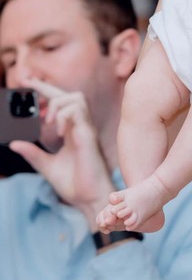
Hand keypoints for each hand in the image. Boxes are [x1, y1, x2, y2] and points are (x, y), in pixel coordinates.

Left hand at [9, 77, 114, 227]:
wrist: (89, 198)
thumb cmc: (75, 184)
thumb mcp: (47, 166)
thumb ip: (33, 153)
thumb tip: (14, 143)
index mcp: (73, 131)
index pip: (61, 103)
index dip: (45, 90)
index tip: (28, 82)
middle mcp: (82, 127)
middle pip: (72, 94)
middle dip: (49, 91)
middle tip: (33, 100)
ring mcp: (86, 129)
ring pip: (76, 98)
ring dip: (58, 104)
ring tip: (48, 121)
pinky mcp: (88, 136)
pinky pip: (77, 112)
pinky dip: (63, 116)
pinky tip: (58, 132)